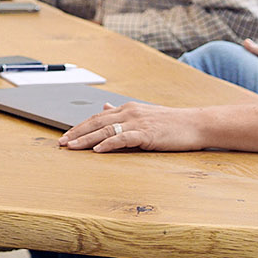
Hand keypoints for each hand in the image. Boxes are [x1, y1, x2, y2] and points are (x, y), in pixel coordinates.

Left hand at [58, 101, 203, 152]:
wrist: (196, 124)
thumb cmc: (171, 123)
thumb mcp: (144, 115)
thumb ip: (123, 113)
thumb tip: (105, 107)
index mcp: (127, 109)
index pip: (97, 118)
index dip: (79, 127)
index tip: (65, 136)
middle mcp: (129, 113)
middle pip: (96, 123)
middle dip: (77, 133)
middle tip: (61, 143)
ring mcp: (137, 122)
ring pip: (105, 130)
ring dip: (86, 139)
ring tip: (72, 147)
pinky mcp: (147, 134)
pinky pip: (123, 138)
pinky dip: (108, 144)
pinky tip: (97, 150)